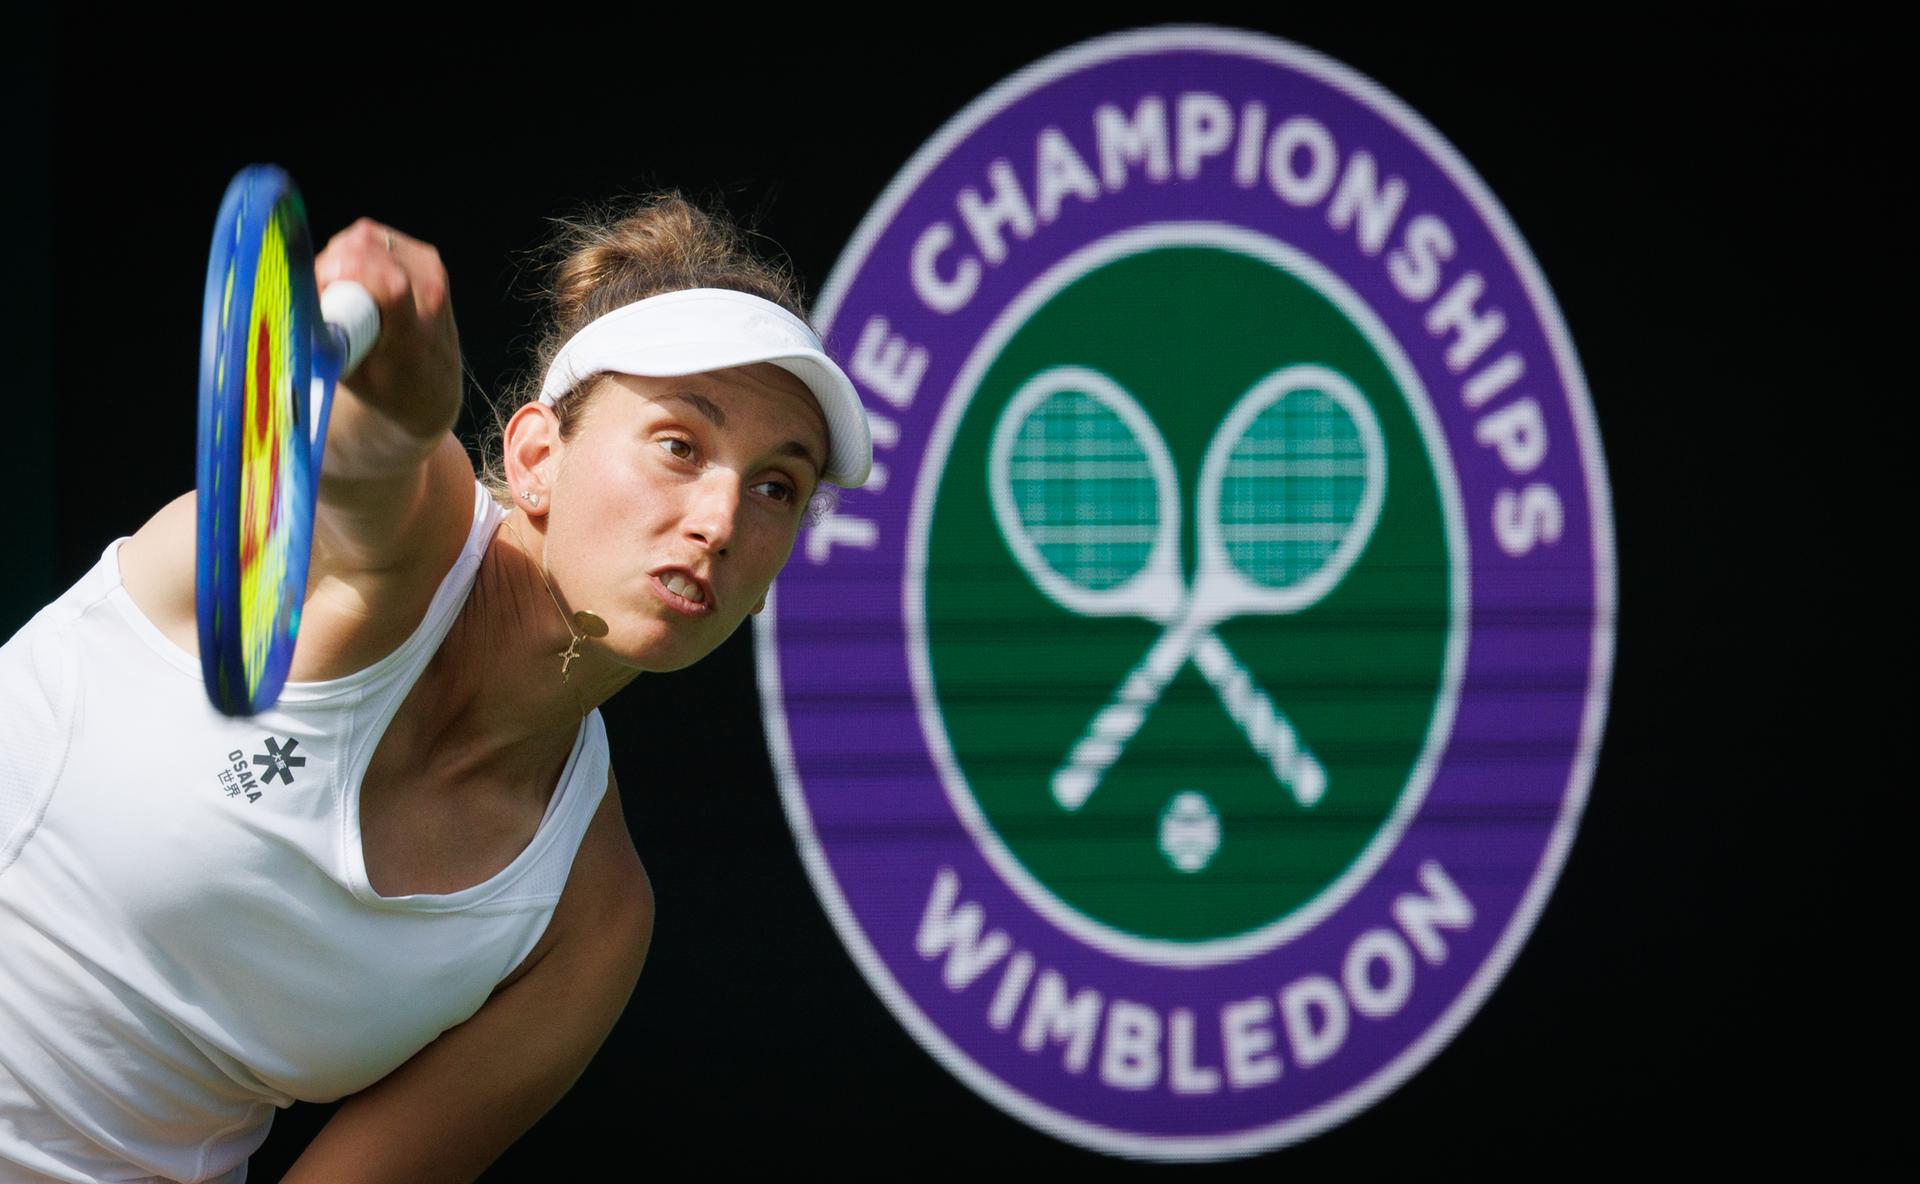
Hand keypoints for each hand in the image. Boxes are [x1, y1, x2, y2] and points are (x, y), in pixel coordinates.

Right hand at [315, 217, 462, 446]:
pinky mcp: (426, 257)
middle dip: (331, 266)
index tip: (317, 294)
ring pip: (364, 238)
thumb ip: (324, 340)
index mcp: (413, 333)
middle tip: (325, 298)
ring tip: (343, 294)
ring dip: (342, 258)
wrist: (432, 389)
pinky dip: (357, 253)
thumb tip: (287, 305)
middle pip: (363, 248)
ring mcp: (431, 270)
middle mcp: (429, 294)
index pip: (388, 285)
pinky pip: (375, 237)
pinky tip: (359, 282)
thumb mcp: (351, 377)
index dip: (338, 276)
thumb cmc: (388, 389)